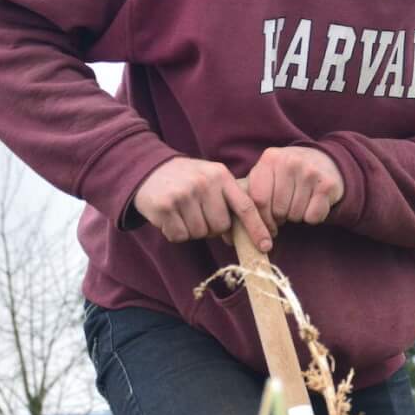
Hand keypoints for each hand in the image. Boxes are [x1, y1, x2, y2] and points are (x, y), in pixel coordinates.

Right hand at [131, 157, 271, 250]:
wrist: (148, 168)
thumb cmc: (186, 179)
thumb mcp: (210, 179)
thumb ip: (228, 200)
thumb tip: (243, 235)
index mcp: (221, 175)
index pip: (245, 206)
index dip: (257, 228)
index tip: (266, 246)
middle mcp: (204, 183)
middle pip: (220, 226)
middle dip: (211, 226)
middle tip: (197, 212)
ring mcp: (184, 194)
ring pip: (200, 233)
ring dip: (192, 229)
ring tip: (182, 211)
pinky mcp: (165, 207)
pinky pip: (180, 236)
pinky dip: (175, 232)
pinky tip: (170, 216)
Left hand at [243, 146, 344, 236]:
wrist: (325, 160)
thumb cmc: (288, 174)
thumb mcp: (269, 173)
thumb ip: (252, 193)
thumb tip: (233, 233)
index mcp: (270, 159)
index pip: (259, 200)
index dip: (261, 219)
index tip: (266, 226)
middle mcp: (290, 162)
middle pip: (277, 210)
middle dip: (280, 218)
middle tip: (285, 211)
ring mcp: (310, 172)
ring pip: (295, 215)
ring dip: (296, 217)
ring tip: (298, 204)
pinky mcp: (327, 185)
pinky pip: (313, 217)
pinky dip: (312, 217)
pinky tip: (312, 204)